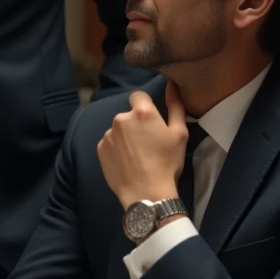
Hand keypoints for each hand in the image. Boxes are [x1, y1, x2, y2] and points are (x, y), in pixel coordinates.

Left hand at [97, 81, 187, 209]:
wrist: (147, 194)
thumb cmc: (167, 163)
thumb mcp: (180, 134)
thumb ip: (175, 106)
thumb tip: (171, 85)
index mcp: (142, 112)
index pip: (139, 96)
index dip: (146, 106)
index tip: (152, 121)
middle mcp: (121, 118)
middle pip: (128, 114)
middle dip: (136, 123)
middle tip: (147, 142)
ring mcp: (108, 134)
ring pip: (118, 129)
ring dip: (125, 136)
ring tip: (136, 155)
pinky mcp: (100, 149)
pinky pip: (109, 143)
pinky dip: (116, 149)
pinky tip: (126, 162)